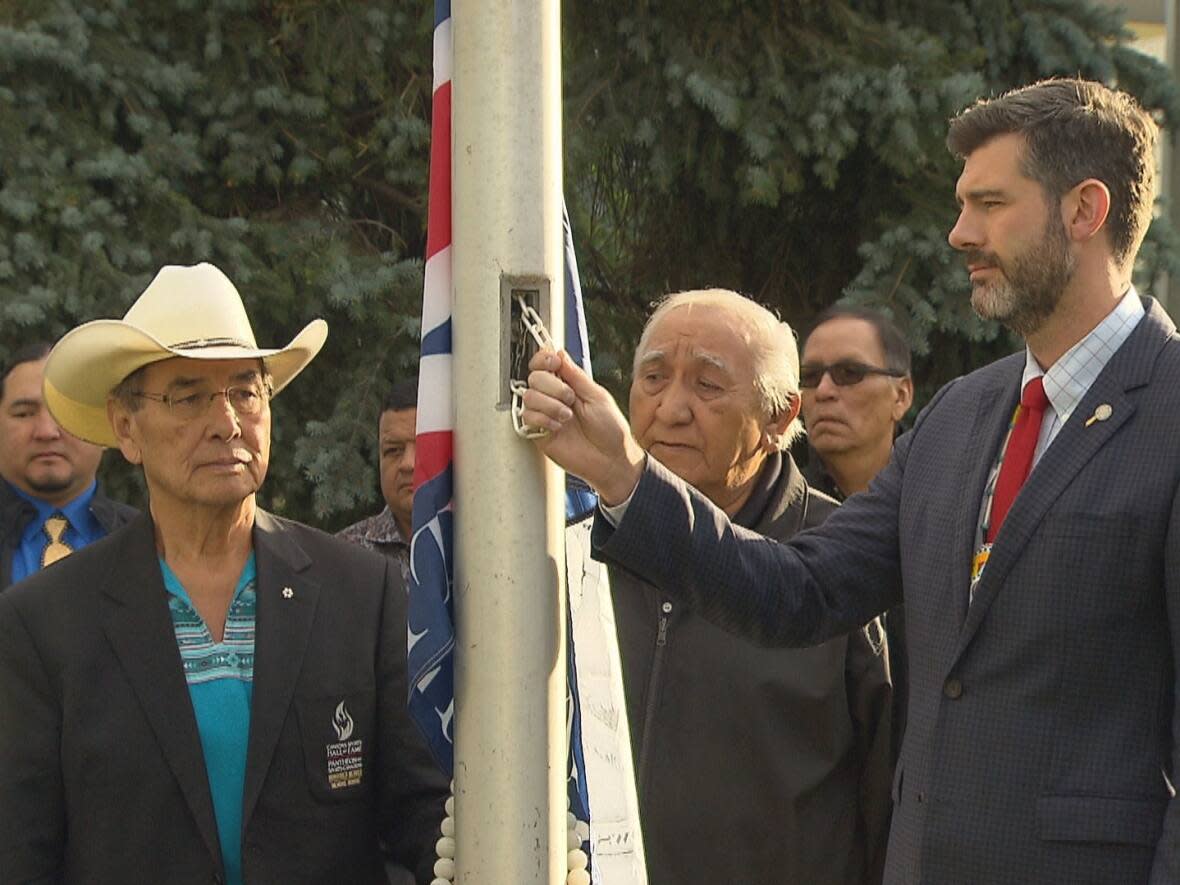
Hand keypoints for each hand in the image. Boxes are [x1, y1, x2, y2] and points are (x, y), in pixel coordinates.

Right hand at [521, 350, 644, 504]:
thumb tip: (560, 353)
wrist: (610, 460)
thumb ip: (576, 375)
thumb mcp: (597, 396)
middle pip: (534, 376)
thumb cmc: (611, 430)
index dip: (544, 359)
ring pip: (529, 396)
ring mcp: (545, 414)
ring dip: (550, 405)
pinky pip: (527, 417)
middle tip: (570, 399)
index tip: (553, 363)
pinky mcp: (539, 432)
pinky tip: (558, 427)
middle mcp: (554, 397)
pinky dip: (544, 420)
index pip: (545, 363)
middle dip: (552, 386)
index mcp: (569, 384)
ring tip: (567, 416)